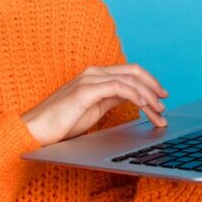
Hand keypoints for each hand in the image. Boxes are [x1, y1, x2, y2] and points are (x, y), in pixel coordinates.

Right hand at [22, 64, 168, 146]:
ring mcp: (89, 79)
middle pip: (134, 71)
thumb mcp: (93, 109)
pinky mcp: (86, 90)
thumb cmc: (61, 123)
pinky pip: (119, 88)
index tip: (161, 97)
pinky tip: (145, 107)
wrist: (36, 130)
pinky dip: (136, 96)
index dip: (149, 82)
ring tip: (159, 112)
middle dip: (154, 86)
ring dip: (149, 96)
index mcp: (95, 76)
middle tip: (165, 103)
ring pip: (130, 79)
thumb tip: (131, 98)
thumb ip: (110, 99)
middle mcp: (93, 73)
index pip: (129, 72)